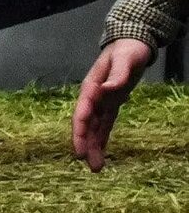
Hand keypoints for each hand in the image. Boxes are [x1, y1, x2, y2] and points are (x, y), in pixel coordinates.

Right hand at [73, 37, 158, 170]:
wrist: (132, 44)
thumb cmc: (127, 50)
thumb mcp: (124, 60)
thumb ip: (116, 75)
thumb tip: (105, 90)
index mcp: (91, 89)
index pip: (82, 114)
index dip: (80, 133)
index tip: (79, 151)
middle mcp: (93, 98)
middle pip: (86, 125)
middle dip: (86, 145)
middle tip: (88, 164)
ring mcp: (102, 103)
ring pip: (95, 129)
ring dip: (94, 147)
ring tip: (96, 168)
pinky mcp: (112, 105)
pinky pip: (105, 126)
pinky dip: (103, 139)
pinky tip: (102, 154)